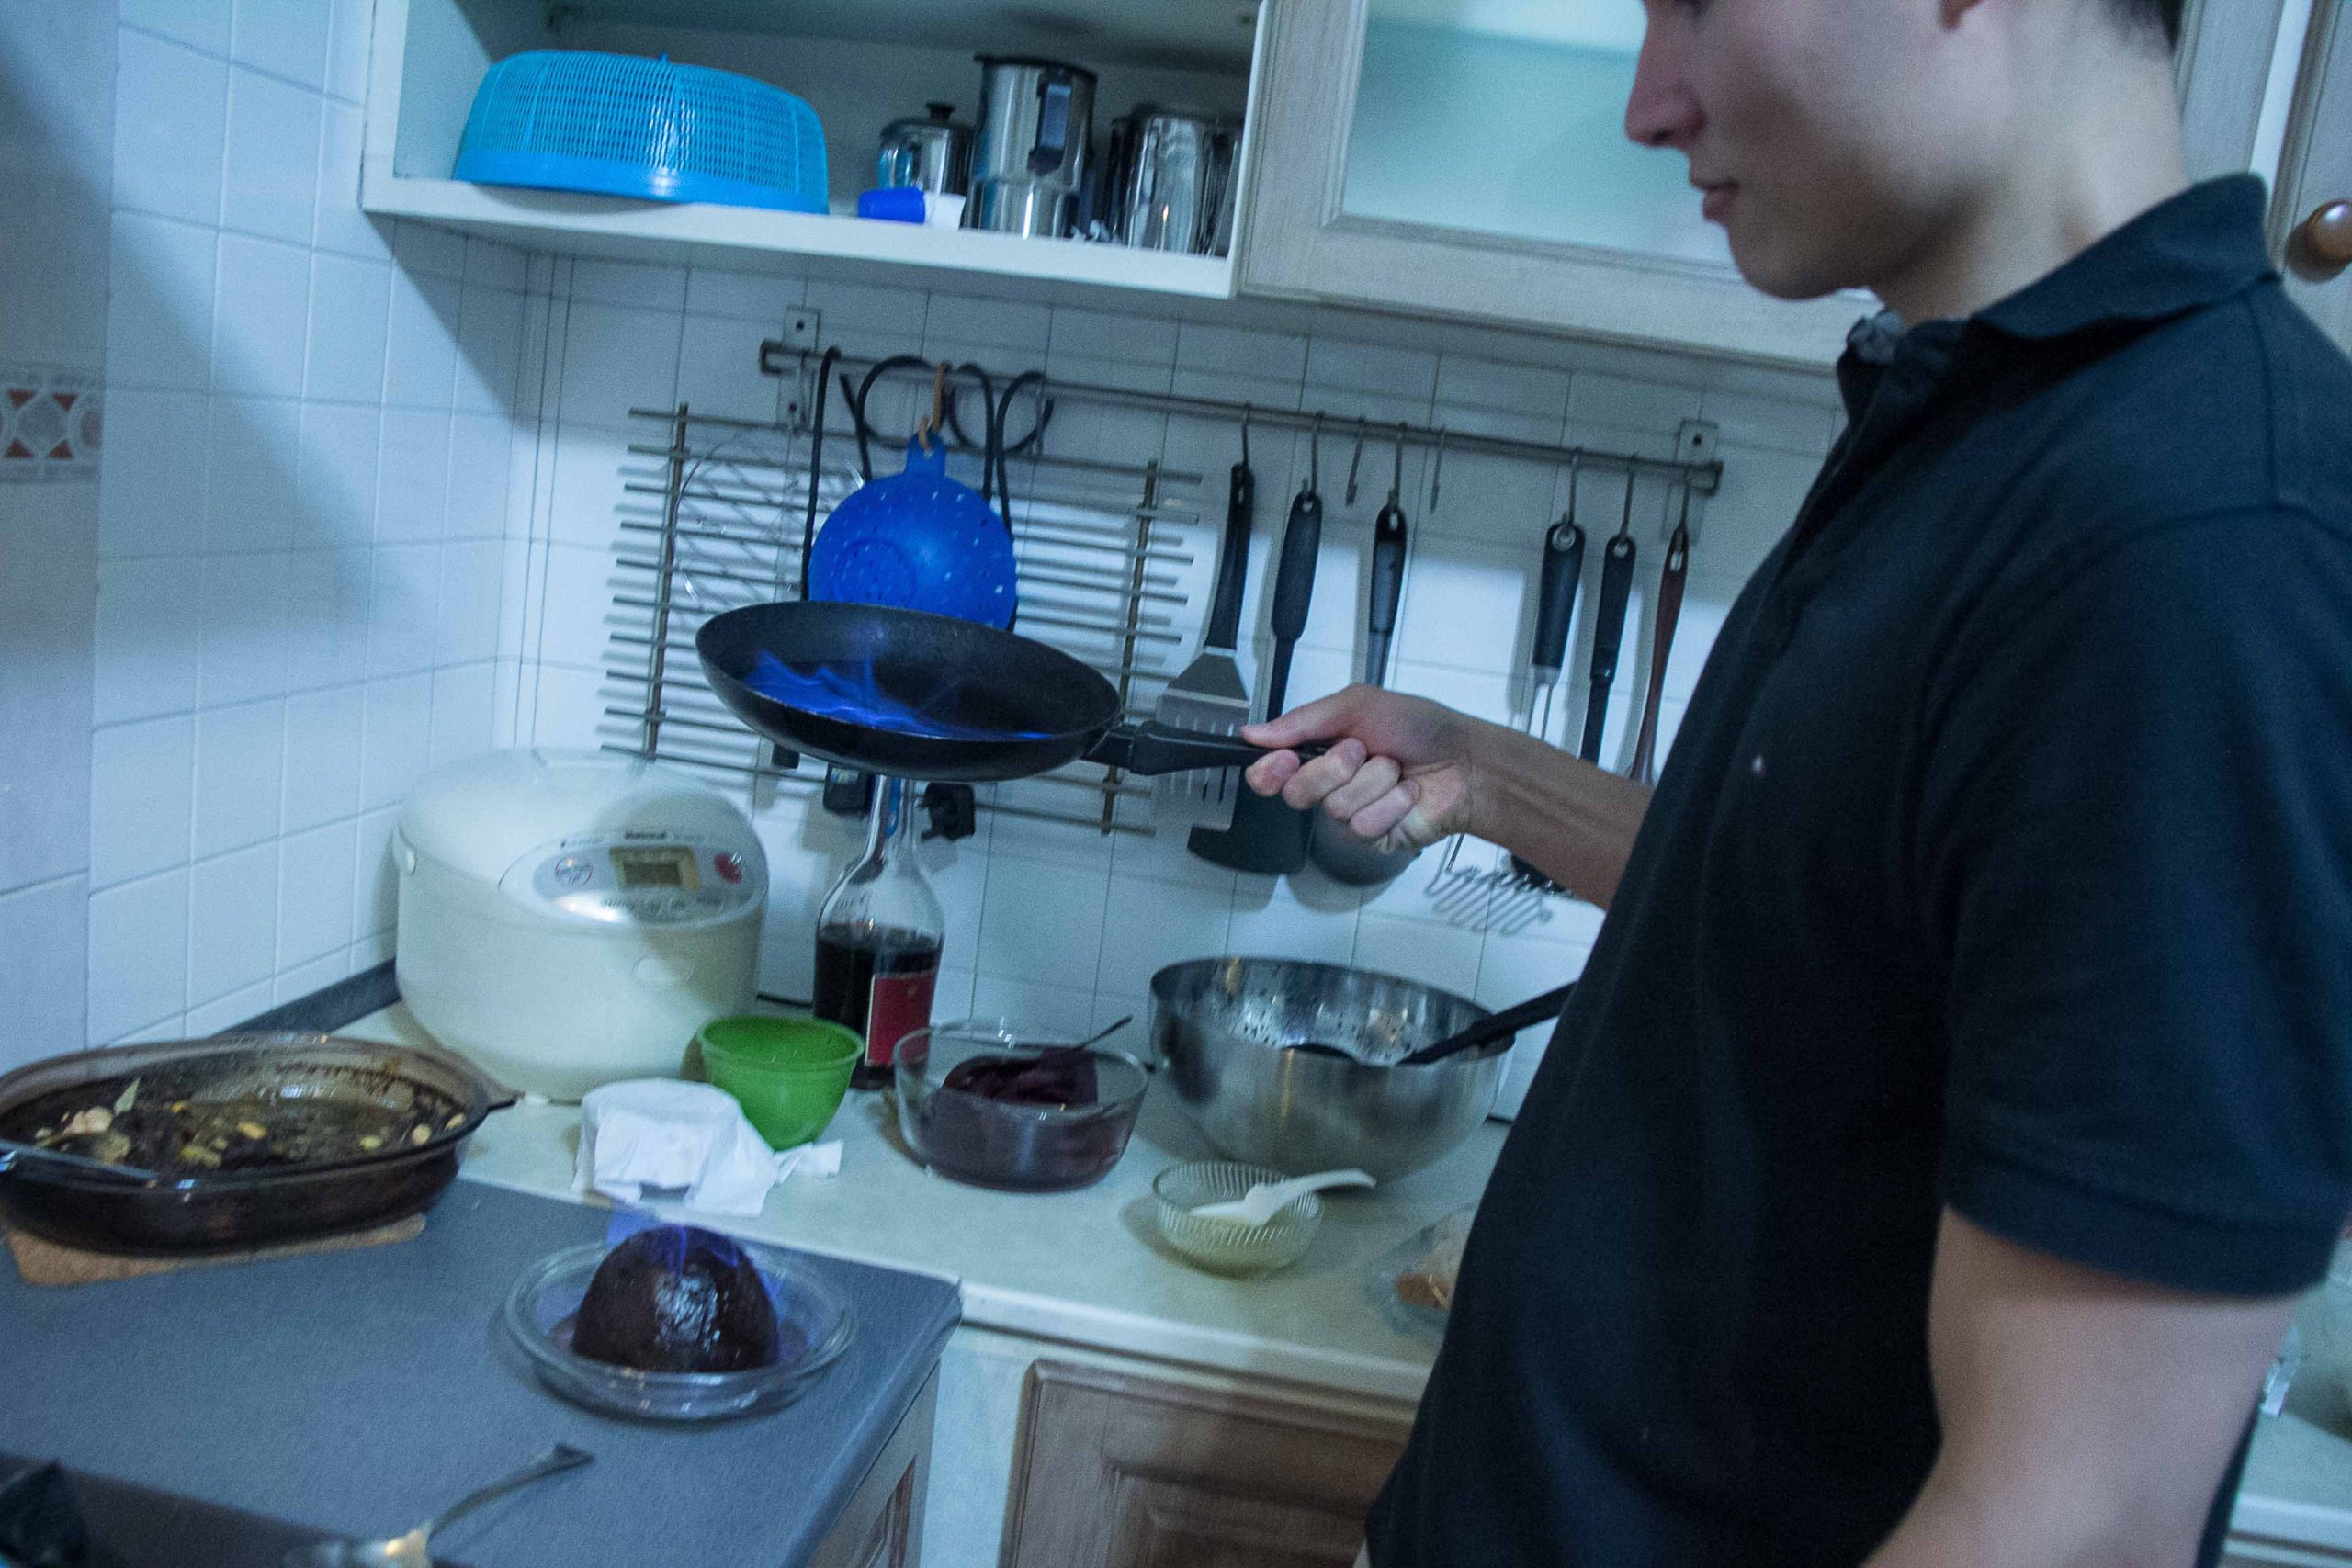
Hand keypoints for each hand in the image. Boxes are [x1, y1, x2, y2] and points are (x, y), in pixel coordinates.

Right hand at [1242, 686, 1477, 852]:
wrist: (1466, 758)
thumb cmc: (1421, 728)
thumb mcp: (1358, 704)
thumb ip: (1303, 720)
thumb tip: (1255, 733)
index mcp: (1320, 751)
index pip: (1270, 773)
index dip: (1268, 771)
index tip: (1280, 760)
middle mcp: (1331, 785)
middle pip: (1297, 792)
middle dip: (1334, 767)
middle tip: (1363, 751)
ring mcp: (1351, 814)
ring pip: (1335, 808)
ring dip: (1373, 781)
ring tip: (1396, 770)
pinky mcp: (1374, 838)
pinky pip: (1363, 826)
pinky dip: (1391, 804)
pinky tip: (1407, 795)